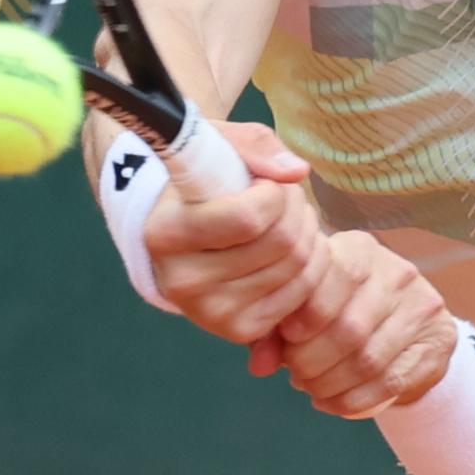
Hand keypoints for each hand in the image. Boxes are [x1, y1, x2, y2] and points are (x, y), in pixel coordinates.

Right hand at [144, 122, 331, 343]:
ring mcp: (209, 312)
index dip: (274, 193)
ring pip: (298, 267)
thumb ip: (256, 147)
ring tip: (284, 220)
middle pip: (282, 243)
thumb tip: (297, 172)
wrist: (179, 228)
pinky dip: (309, 266)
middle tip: (283, 198)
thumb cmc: (201, 180)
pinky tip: (287, 250)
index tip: (264, 183)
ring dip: (307, 234)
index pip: (248, 218)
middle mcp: (182, 281)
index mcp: (165, 233)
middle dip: (297, 209)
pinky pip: (301, 294)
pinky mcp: (237, 329)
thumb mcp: (219, 145)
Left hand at [263, 230, 457, 418]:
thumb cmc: (341, 310)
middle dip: (313, 360)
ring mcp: (422, 307)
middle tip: (296, 373)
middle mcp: (397, 272)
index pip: (336, 277)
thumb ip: (276, 329)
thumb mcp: (307, 307)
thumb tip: (259, 364)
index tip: (289, 337)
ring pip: (369, 359)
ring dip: (331, 384)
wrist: (405, 327)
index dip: (308, 314)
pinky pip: (389, 381)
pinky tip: (332, 403)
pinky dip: (353, 400)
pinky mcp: (437, 341)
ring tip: (311, 388)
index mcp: (361, 250)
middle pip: (351, 327)